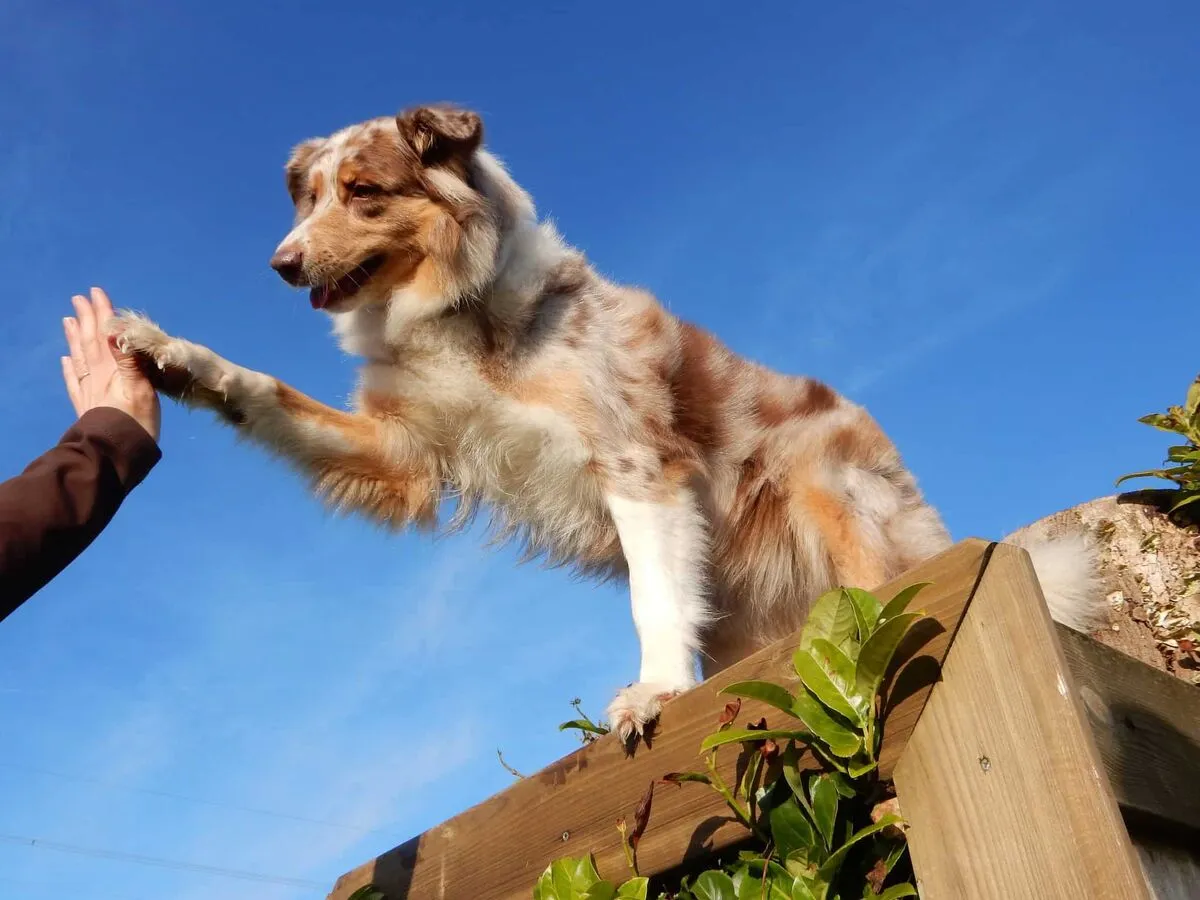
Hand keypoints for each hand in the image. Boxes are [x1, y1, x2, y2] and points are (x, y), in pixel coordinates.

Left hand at [62, 287, 160, 442]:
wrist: (116, 453)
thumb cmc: (136, 422)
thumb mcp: (140, 388)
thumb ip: (127, 359)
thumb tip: (113, 330)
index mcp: (112, 370)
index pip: (105, 335)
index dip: (101, 314)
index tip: (95, 293)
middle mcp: (97, 376)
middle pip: (89, 342)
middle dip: (86, 320)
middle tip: (79, 299)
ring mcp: (89, 391)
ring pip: (80, 358)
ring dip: (75, 338)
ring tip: (69, 321)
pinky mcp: (86, 406)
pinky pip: (74, 382)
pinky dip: (69, 368)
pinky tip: (66, 360)